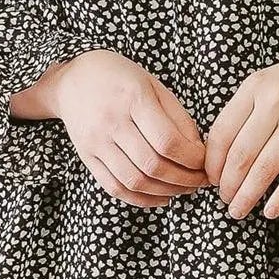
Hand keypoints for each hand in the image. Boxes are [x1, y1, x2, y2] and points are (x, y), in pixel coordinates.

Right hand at [21, 50, 211, 206]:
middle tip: (200, 181)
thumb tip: (198, 152)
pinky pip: (114, 188)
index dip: (192, 159)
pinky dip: (141, 200)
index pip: (168, 141)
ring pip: (134, 181)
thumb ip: (178, 117)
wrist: (73, 79)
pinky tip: (161, 197)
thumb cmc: (121, 79)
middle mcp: (112, 122)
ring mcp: (96, 142)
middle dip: (184, 180)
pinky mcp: (86, 157)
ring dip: (166, 192)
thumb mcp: (154, 85)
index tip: (205, 163)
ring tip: (184, 189)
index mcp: (134, 98)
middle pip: (153, 165)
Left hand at [204, 34, 278, 220]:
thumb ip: (247, 110)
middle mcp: (274, 101)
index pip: (222, 132)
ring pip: (266, 167)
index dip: (212, 162)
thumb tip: (222, 153)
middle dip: (228, 185)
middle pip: (241, 154)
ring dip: (248, 195)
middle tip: (224, 201)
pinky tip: (271, 211)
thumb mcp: (270, 81)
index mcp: (254, 87)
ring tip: (239, 211)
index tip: (211, 180)